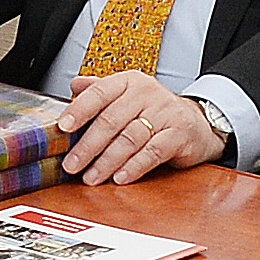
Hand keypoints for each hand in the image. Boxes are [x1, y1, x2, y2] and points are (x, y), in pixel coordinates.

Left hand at [54, 68, 226, 185]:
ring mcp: (165, 113)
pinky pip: (153, 152)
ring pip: (130, 138)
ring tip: (92, 176)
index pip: (99, 92)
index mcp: (129, 82)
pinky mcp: (179, 134)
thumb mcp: (127, 96)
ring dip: (107, 161)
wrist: (197, 122)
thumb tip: (73, 86)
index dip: (79, 110)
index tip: (63, 127)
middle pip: (111, 120)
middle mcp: (147, 94)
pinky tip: (120, 177)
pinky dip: (134, 166)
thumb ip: (100, 91)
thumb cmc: (154, 111)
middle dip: (88, 146)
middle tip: (72, 165)